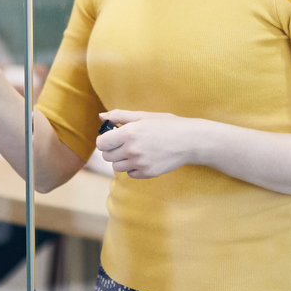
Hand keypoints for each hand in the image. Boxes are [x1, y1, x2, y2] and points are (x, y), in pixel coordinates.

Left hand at [94, 110, 210, 178]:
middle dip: (112, 150)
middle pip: (107, 156)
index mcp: (129, 132)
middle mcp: (132, 150)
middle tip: (124, 143)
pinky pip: (130, 174)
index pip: (101, 143)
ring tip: (135, 151)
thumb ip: (120, 115)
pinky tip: (144, 158)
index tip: (111, 138)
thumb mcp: (144, 116)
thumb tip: (101, 116)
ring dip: (122, 160)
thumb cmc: (168, 125)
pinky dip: (133, 168)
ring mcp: (140, 163)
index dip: (104, 140)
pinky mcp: (147, 173)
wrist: (190, 141)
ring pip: (116, 167)